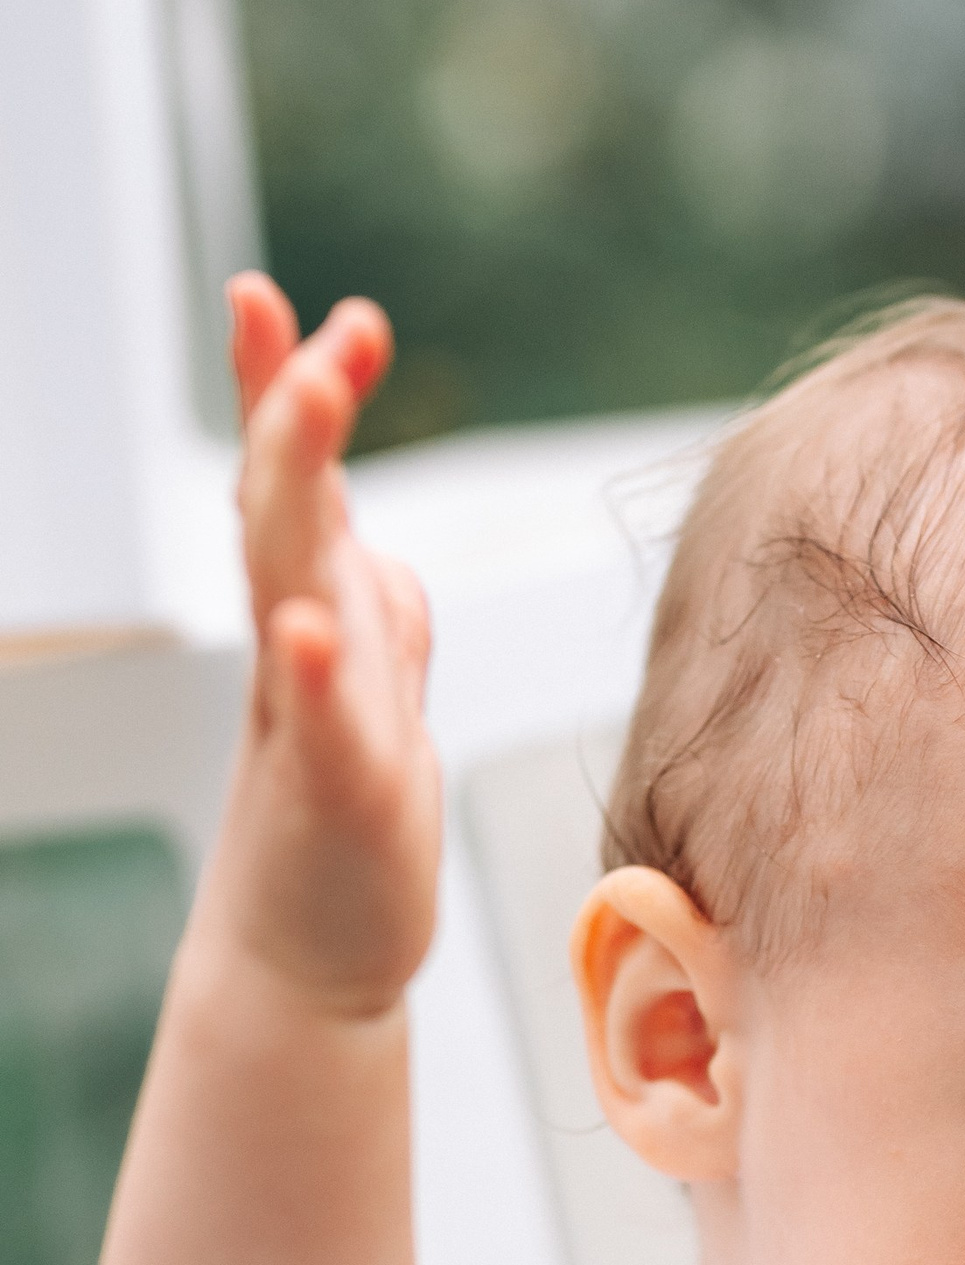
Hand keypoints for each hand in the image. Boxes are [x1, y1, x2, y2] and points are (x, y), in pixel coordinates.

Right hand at [206, 273, 439, 1020]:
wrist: (308, 963)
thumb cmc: (341, 835)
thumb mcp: (373, 708)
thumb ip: (377, 628)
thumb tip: (379, 563)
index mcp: (317, 623)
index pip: (296, 489)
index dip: (285, 391)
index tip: (286, 301)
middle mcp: (304, 655)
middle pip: (287, 510)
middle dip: (292, 407)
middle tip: (293, 316)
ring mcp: (314, 721)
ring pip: (297, 586)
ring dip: (299, 493)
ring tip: (309, 397)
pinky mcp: (338, 797)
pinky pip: (321, 723)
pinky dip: (315, 673)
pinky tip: (306, 627)